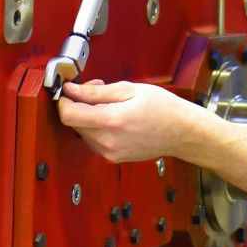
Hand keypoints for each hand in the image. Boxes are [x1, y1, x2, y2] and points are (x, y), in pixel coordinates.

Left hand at [57, 79, 202, 162]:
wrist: (182, 133)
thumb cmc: (164, 109)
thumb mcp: (130, 90)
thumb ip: (96, 91)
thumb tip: (72, 90)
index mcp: (112, 121)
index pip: (68, 115)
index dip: (64, 100)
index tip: (69, 90)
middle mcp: (107, 142)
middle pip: (73, 123)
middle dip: (78, 104)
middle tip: (97, 88)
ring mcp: (109, 153)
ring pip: (82, 131)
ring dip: (88, 115)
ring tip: (110, 103)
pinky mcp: (112, 158)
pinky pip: (93, 140)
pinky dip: (97, 126)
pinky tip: (113, 116)